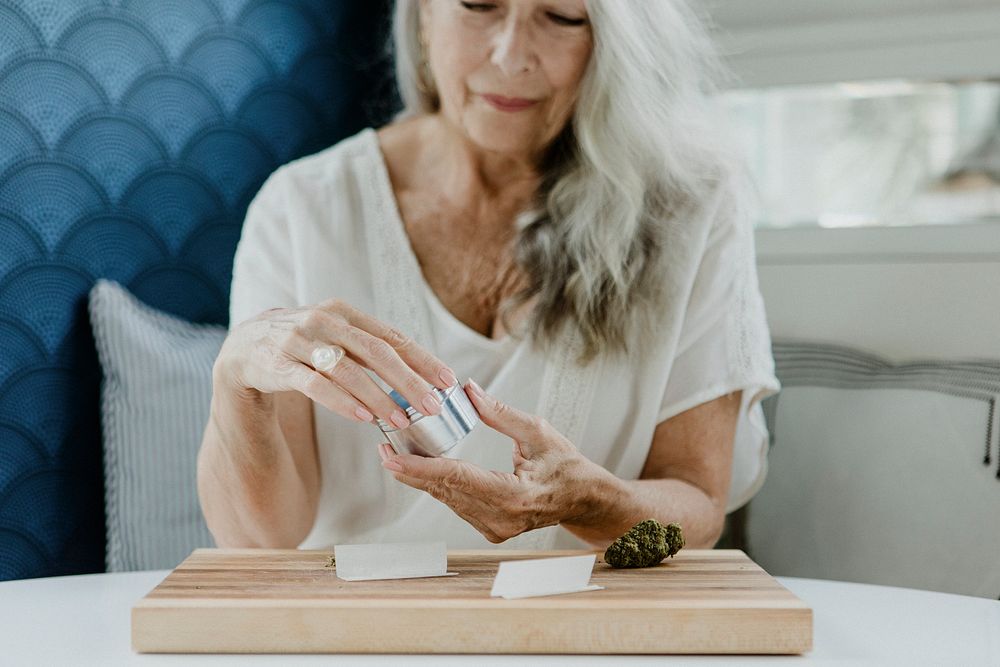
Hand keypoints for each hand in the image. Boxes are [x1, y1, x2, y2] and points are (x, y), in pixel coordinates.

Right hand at [215, 299, 456, 425]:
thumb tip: (420, 376)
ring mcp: (297, 341)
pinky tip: (364, 417)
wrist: (242, 349)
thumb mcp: (336, 339)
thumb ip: (370, 351)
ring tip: (402, 419)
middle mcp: (322, 321)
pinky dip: (342, 402)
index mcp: (343, 312)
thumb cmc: (302, 347)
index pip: (392, 337)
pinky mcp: (275, 365)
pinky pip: (314, 385)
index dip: (422, 359)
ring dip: (378, 397)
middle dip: (409, 380)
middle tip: (434, 405)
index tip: (449, 381)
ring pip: (347, 370)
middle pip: (376, 352)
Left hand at [378, 379, 593, 542]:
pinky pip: (456, 504)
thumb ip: (500, 413)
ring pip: (447, 498)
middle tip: (384, 447)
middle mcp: (501, 518)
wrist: (583, 500)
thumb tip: (469, 391)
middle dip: (411, 469)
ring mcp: (494, 528)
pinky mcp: (489, 529)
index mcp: (515, 496)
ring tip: (397, 451)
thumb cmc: (567, 466)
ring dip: (421, 476)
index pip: (458, 479)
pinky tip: (422, 467)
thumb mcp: (538, 433)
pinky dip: (439, 484)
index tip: (392, 457)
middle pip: (445, 491)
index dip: (421, 467)